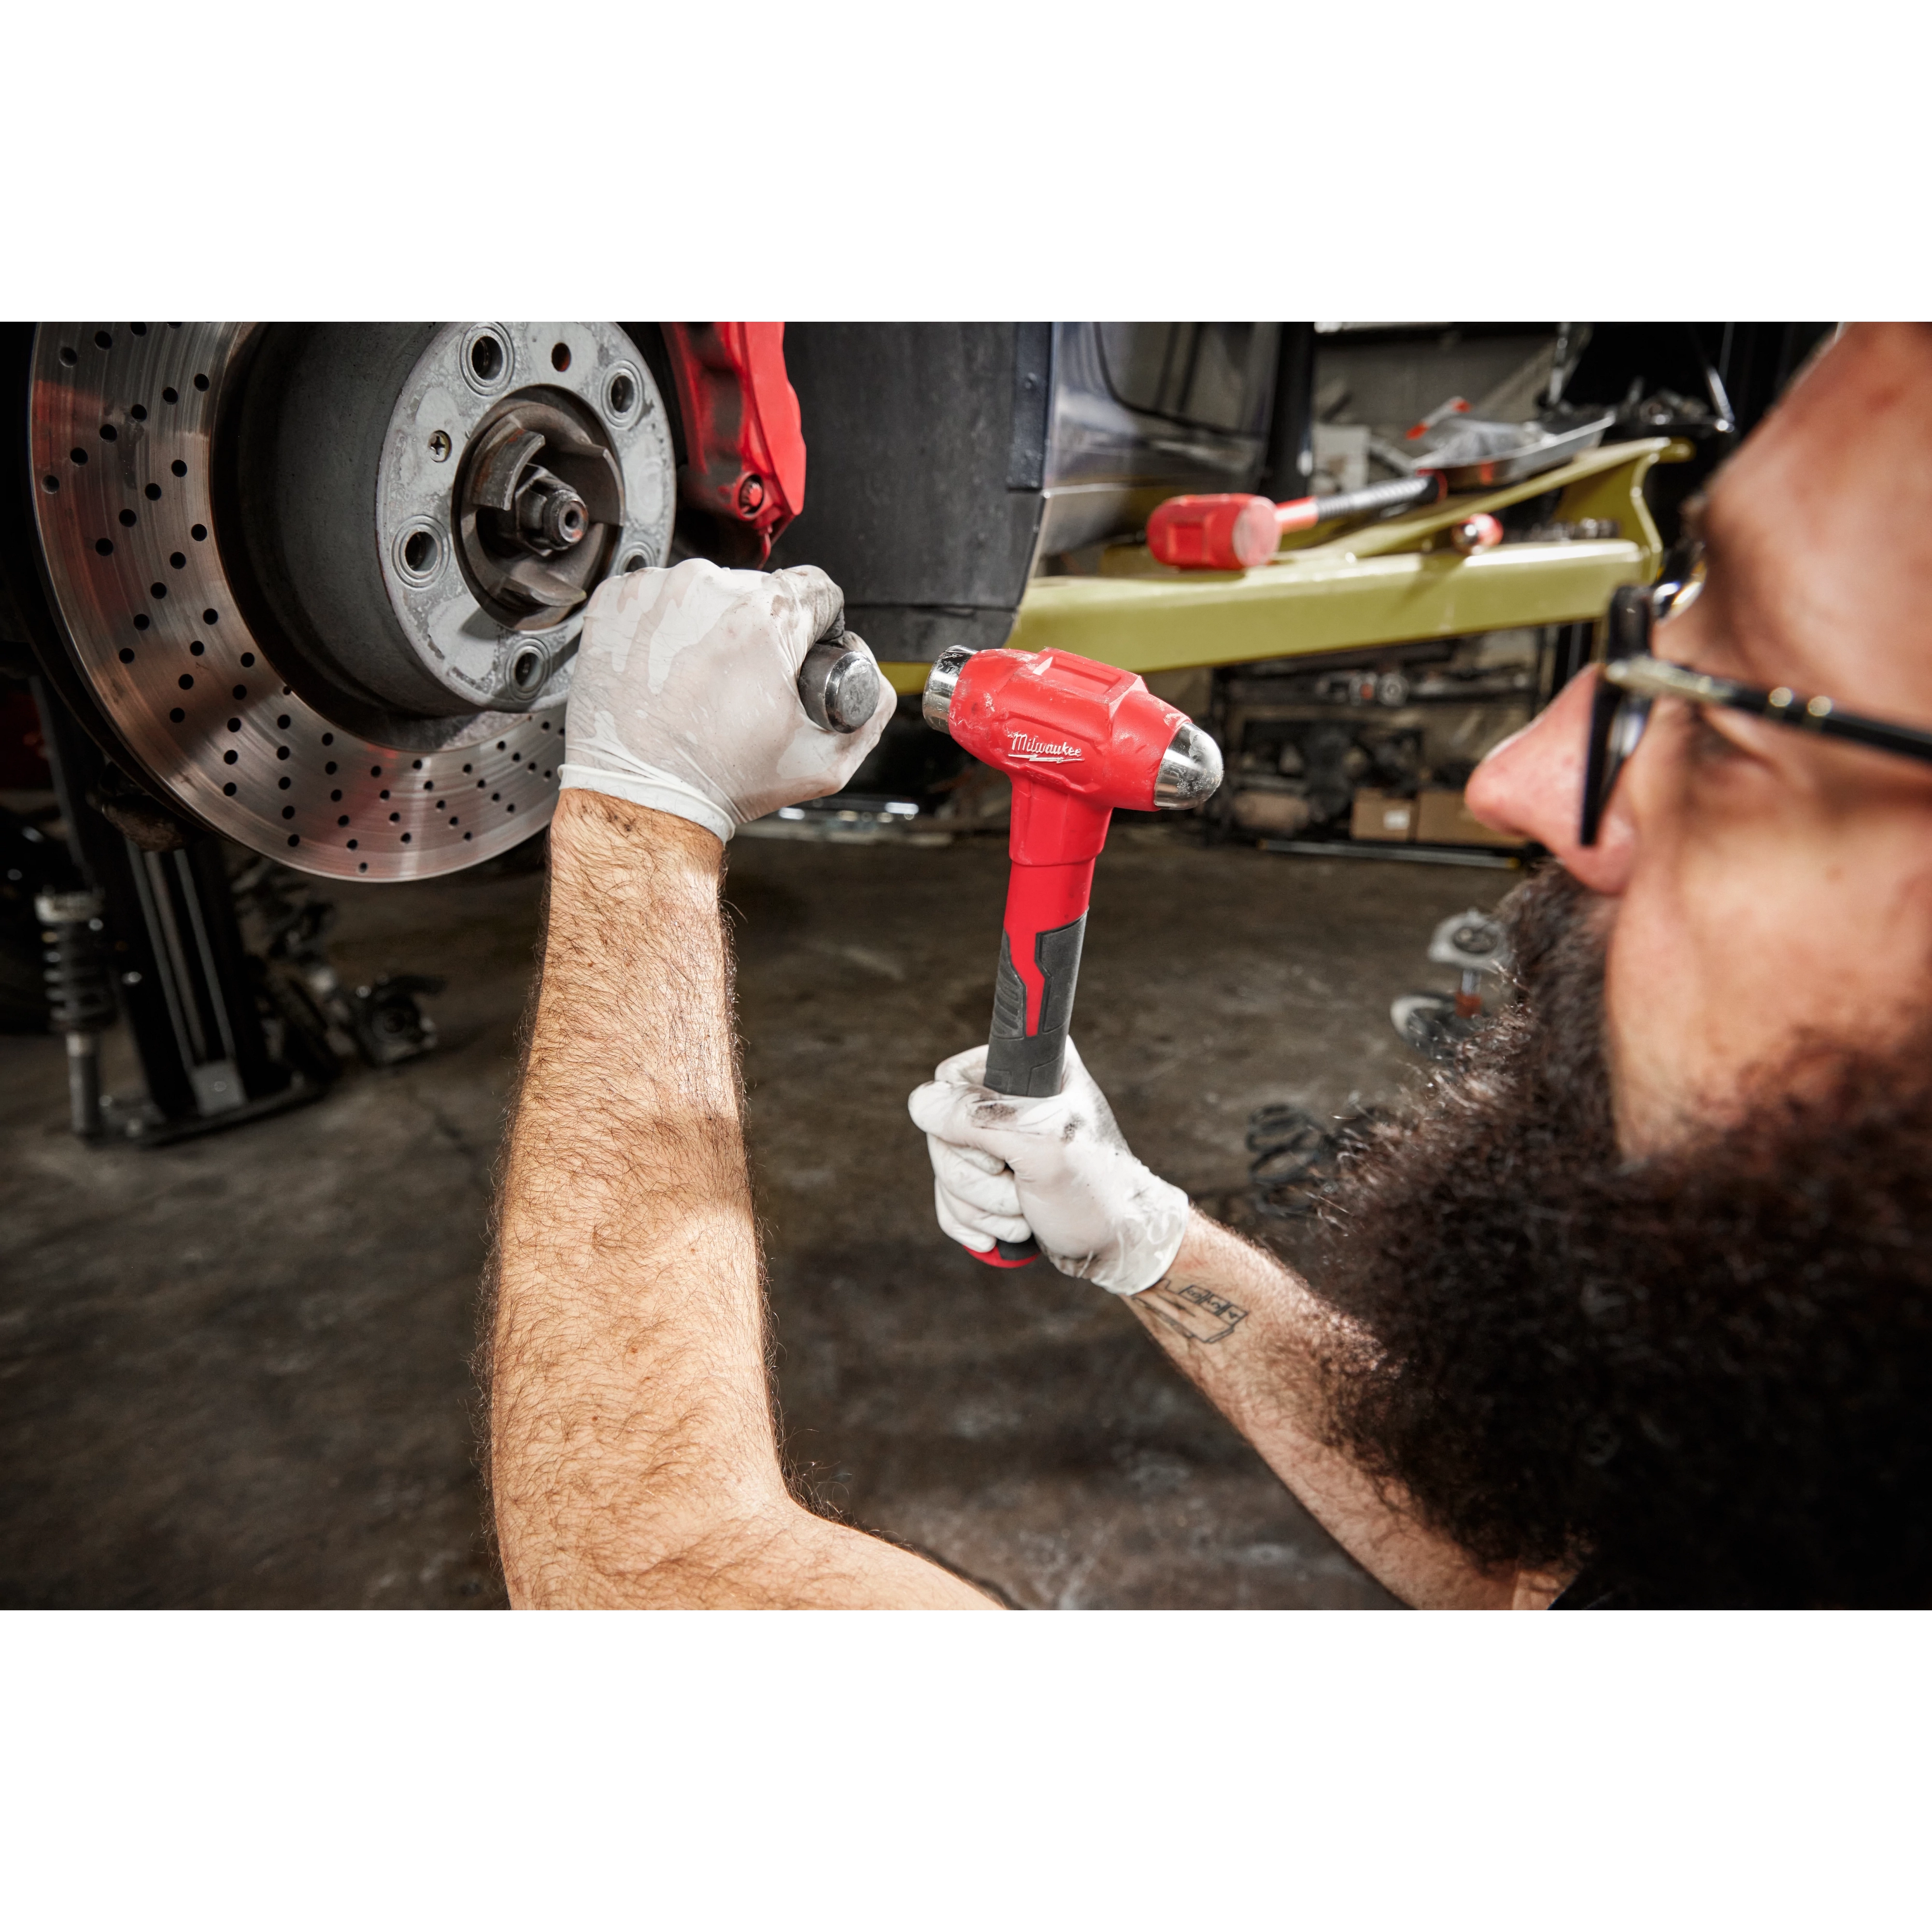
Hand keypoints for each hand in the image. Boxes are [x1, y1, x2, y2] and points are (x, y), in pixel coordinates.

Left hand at [559, 559, 894, 842]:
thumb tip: (869, 672)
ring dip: (713, 624)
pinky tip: (670, 668)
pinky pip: (662, 596)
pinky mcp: (619, 600)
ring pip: (709, 590)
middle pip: (761, 589)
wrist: (642, 797)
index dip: (818, 625)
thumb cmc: (717, 780)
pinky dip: (668, 625)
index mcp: (766, 620)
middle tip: (747, 681)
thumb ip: (872, 708)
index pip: (817, 588)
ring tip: (702, 678)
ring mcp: (659, 592)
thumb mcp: (825, 761)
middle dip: (763, 629)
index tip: (800, 651)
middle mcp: (710, 592)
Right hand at [906, 1038, 1189, 1294]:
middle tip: (1022, 1187)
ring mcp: (997, 1140)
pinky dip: (973, 1222)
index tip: (1002, 1151)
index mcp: (1029, 1070)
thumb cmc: (1095, 1191)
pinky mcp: (990, 1177)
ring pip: (943, 1171)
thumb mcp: (1041, 1149)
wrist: (1117, 1244)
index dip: (964, 1126)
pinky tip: (1007, 1229)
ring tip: (1026, 1211)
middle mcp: (1010, 1098)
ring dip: (982, 1206)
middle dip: (979, 1180)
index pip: (951, 1080)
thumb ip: (980, 1119)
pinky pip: (948, 1199)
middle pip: (942, 1134)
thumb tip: (921, 1103)